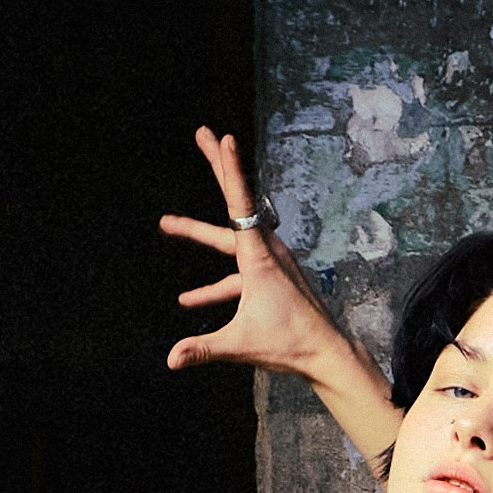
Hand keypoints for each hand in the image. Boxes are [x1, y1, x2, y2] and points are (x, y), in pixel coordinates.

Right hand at [159, 128, 344, 375]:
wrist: (326, 354)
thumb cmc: (290, 345)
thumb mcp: (240, 345)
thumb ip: (203, 349)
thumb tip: (171, 359)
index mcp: (259, 258)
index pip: (240, 204)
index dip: (230, 170)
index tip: (223, 139)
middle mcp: (267, 252)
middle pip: (235, 202)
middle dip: (217, 167)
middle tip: (202, 134)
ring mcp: (271, 263)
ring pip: (230, 238)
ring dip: (200, 232)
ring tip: (166, 223)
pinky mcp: (271, 278)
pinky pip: (235, 273)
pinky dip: (215, 283)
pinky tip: (189, 299)